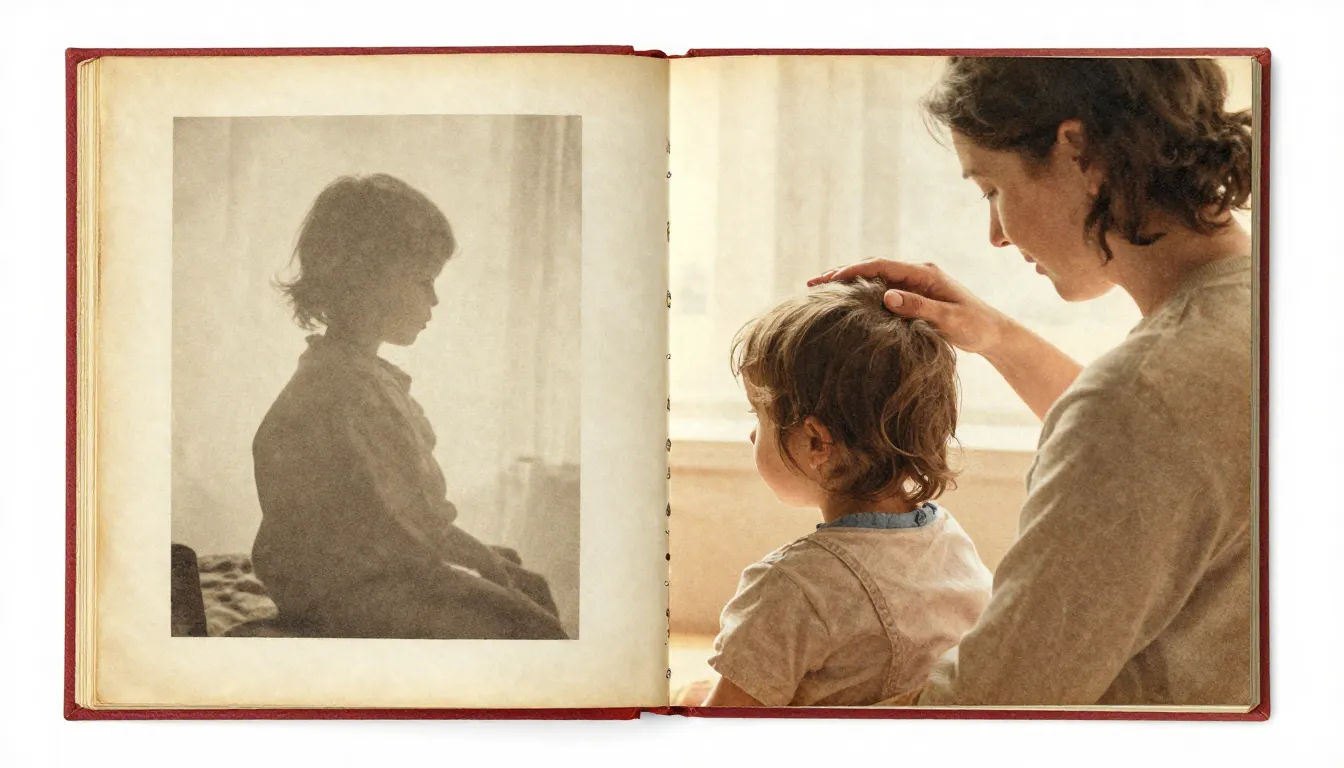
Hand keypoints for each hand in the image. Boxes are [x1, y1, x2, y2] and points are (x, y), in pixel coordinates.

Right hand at [810, 259, 1007, 355]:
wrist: (993, 333)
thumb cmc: (975, 326)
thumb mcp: (948, 319)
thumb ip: (919, 307)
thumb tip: (886, 296)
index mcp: (924, 273)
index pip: (881, 265)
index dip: (853, 271)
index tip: (830, 279)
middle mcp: (917, 273)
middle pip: (872, 267)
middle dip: (842, 273)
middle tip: (813, 283)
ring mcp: (914, 283)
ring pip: (875, 277)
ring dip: (849, 281)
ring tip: (820, 289)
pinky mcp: (914, 295)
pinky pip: (882, 290)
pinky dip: (861, 292)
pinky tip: (845, 301)